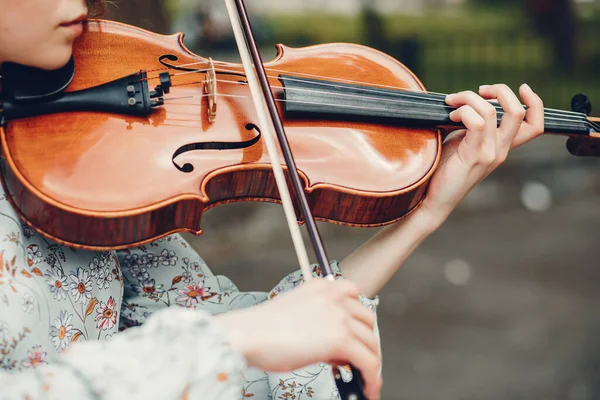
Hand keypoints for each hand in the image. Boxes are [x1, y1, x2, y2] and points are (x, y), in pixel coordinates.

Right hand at [216, 279, 381, 399]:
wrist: (249, 334)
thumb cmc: (262, 329)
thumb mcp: (296, 312)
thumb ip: (319, 320)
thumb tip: (334, 346)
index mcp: (322, 286)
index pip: (353, 294)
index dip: (355, 317)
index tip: (354, 332)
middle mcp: (334, 297)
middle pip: (367, 320)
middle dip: (364, 341)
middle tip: (355, 360)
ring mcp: (340, 317)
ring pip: (371, 343)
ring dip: (370, 363)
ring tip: (362, 379)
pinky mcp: (342, 340)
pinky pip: (369, 362)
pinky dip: (371, 379)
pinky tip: (367, 389)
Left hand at [419, 83, 543, 221]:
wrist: (433, 199)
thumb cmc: (444, 169)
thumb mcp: (463, 141)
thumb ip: (473, 124)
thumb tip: (467, 100)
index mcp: (502, 146)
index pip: (535, 125)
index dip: (535, 102)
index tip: (521, 87)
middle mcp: (501, 150)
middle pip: (520, 112)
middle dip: (500, 90)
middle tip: (479, 90)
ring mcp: (490, 153)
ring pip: (492, 111)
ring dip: (469, 98)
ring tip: (452, 104)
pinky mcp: (475, 156)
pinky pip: (477, 122)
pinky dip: (463, 111)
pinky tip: (451, 117)